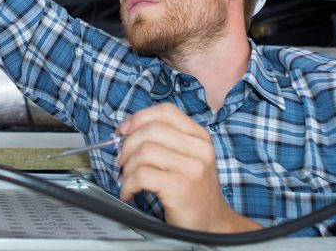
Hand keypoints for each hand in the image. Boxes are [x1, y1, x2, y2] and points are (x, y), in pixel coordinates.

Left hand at [117, 103, 259, 232]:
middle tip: (123, 161)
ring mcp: (192, 168)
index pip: (165, 112)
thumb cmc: (194, 191)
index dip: (139, 118)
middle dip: (128, 145)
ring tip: (130, 180)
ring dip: (128, 168)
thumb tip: (127, 131)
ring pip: (144, 152)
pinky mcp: (180, 187)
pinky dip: (128, 185)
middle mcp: (199, 149)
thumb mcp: (188, 159)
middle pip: (151, 130)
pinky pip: (141, 176)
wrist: (212, 223)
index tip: (124, 131)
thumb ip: (166, 142)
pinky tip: (130, 193)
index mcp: (199, 137)